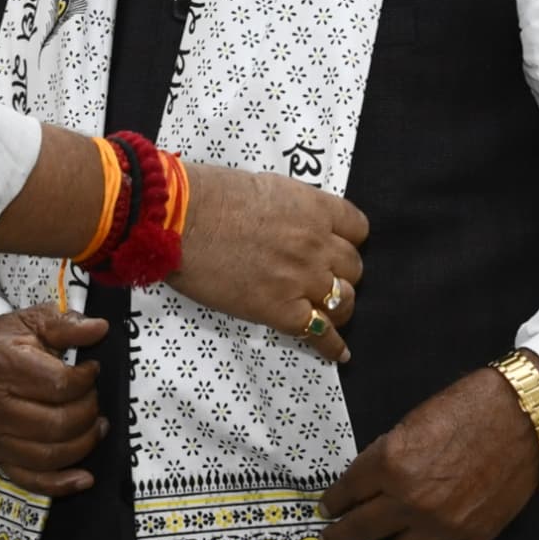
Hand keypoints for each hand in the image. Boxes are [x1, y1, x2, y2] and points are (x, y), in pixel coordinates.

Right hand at [0, 305, 110, 498]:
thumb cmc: (6, 343)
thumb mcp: (33, 322)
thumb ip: (67, 324)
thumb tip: (100, 329)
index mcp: (3, 366)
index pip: (60, 385)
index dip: (86, 380)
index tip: (92, 370)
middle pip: (58, 424)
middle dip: (88, 413)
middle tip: (94, 399)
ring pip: (50, 455)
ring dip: (84, 444)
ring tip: (97, 427)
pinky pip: (32, 480)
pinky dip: (62, 484)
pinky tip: (85, 477)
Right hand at [171, 167, 366, 364]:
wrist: (181, 219)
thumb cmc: (209, 195)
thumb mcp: (267, 186)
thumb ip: (292, 209)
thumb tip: (290, 224)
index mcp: (314, 209)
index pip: (357, 229)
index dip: (348, 241)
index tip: (337, 247)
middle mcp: (316, 244)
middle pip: (353, 267)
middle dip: (340, 272)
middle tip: (321, 278)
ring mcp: (302, 279)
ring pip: (344, 301)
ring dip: (337, 306)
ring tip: (325, 311)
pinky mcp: (281, 310)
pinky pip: (320, 333)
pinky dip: (331, 346)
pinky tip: (338, 352)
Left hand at [319, 358, 538, 539]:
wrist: (523, 416)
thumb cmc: (467, 407)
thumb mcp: (411, 422)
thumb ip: (389, 454)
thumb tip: (373, 479)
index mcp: (389, 463)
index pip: (350, 489)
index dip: (334, 500)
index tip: (325, 509)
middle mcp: (409, 500)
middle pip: (364, 527)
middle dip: (342, 538)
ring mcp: (441, 525)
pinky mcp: (473, 537)